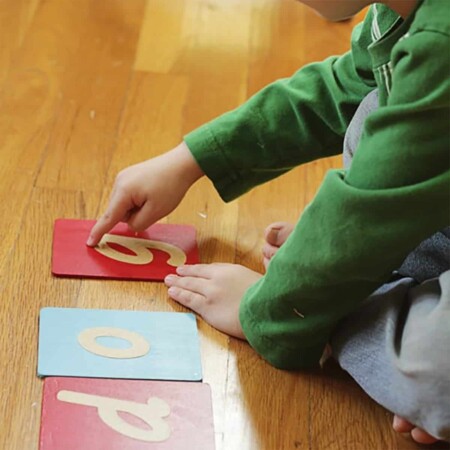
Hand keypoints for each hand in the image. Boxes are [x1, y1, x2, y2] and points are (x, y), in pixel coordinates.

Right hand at [87, 142, 203, 245]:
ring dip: (137, 208)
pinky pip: (129, 196)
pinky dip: (139, 200)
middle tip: (153, 207)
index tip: (89, 243)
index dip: (99, 232)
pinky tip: (152, 193)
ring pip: (125, 205)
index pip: (109, 217)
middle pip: (119, 212)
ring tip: (155, 198)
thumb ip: (138, 223)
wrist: (182, 163)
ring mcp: (124, 177)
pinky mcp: (131, 175)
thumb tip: (129, 223)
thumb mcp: (155, 212)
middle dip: (133, 215)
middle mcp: (119, 182)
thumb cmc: (171, 187)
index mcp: (124, 191)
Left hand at [164, 263, 262, 338]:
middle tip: (174, 273)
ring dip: (177, 283)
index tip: (188, 269)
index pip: (208, 268)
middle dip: (183, 274)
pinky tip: (172, 293)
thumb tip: (230, 279)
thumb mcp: (253, 278)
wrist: (264, 309)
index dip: (196, 269)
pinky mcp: (207, 308)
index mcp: (230, 270)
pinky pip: (189, 300)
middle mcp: (217, 279)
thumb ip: (238, 277)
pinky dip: (179, 295)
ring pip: (189, 286)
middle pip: (196, 275)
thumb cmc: (265, 296)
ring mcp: (210, 293)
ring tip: (168, 281)